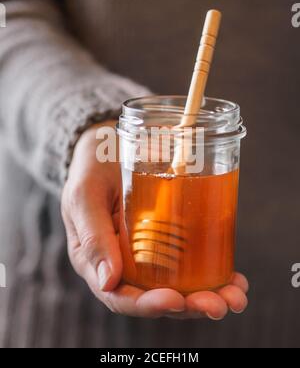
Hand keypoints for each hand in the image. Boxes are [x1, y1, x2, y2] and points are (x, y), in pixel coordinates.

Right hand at [62, 122, 248, 319]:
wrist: (108, 146)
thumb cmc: (92, 169)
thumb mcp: (84, 196)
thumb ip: (92, 234)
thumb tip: (108, 281)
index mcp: (97, 260)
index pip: (120, 296)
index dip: (148, 305)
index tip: (176, 300)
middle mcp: (124, 263)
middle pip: (156, 295)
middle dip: (190, 306)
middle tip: (218, 304)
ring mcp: (148, 251)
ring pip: (178, 285)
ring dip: (208, 295)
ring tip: (235, 296)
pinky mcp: (168, 236)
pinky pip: (190, 262)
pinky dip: (214, 273)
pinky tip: (234, 277)